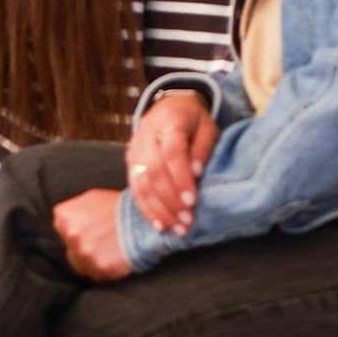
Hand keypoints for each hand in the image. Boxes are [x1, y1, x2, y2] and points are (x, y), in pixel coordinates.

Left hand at [53, 189, 133, 281]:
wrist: (145, 219)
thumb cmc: (120, 206)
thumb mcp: (92, 198)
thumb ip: (74, 211)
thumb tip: (65, 221)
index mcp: (65, 216)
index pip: (61, 231)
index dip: (78, 231)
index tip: (91, 230)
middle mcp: (71, 234)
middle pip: (71, 249)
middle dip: (84, 247)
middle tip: (102, 241)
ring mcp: (85, 252)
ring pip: (82, 265)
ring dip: (93, 261)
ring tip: (111, 250)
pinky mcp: (99, 267)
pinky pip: (97, 275)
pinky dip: (105, 270)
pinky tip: (116, 258)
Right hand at [122, 89, 218, 237]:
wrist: (169, 108)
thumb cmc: (194, 121)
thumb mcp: (208, 127)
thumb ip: (203, 148)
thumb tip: (196, 173)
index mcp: (170, 120)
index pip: (172, 151)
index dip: (181, 178)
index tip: (193, 201)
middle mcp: (147, 134)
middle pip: (153, 170)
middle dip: (171, 199)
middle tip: (188, 220)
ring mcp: (134, 149)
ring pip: (141, 183)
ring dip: (160, 209)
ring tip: (178, 228)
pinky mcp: (130, 162)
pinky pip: (134, 189)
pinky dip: (147, 209)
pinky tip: (160, 225)